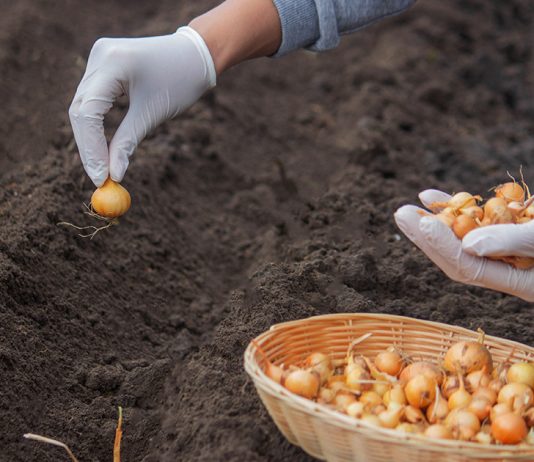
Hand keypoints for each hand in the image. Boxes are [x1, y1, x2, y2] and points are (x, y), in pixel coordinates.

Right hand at [69, 27, 215, 186]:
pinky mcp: (103, 65)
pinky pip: (93, 100)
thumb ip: (128, 143)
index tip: (100, 177)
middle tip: (99, 178)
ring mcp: (99, 59)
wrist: (196, 55)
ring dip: (90, 138)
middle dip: (89, 147)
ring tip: (101, 168)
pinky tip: (102, 148)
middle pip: (80, 109)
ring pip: (83, 106)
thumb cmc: (181, 81)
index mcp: (112, 63)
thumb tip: (113, 175)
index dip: (90, 148)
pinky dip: (97, 124)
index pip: (88, 111)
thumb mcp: (153, 113)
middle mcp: (99, 56)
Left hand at [394, 189, 533, 301]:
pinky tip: (432, 197)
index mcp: (522, 283)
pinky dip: (456, 211)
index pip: (470, 268)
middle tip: (401, 215)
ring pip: (462, 240)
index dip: (445, 245)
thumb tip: (467, 244)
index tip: (425, 223)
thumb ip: (513, 241)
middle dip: (427, 236)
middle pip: (458, 257)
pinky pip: (476, 225)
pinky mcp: (511, 232)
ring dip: (436, 223)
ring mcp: (510, 253)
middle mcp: (510, 271)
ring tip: (409, 208)